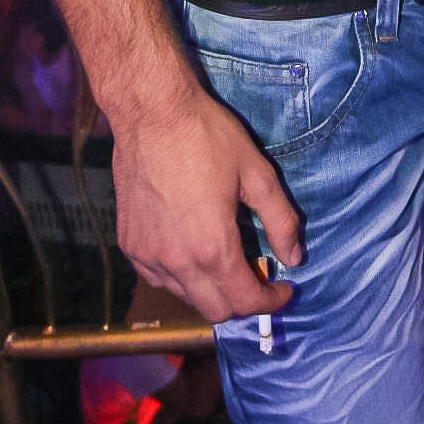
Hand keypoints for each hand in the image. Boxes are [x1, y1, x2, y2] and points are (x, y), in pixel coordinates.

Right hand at [113, 85, 301, 323]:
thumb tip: (294, 257)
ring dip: (210, 287)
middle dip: (242, 300)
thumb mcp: (256, 173)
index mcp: (212, 247)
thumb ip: (280, 220)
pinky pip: (158, 277)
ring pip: (185, 296)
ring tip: (224, 256)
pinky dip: (180, 274)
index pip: (245, 301)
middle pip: (215, 311)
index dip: (270, 302)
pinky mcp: (129, 244)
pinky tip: (191, 247)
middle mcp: (177, 262)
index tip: (283, 289)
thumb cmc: (207, 136)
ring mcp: (148, 255)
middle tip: (257, 274)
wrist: (151, 113)